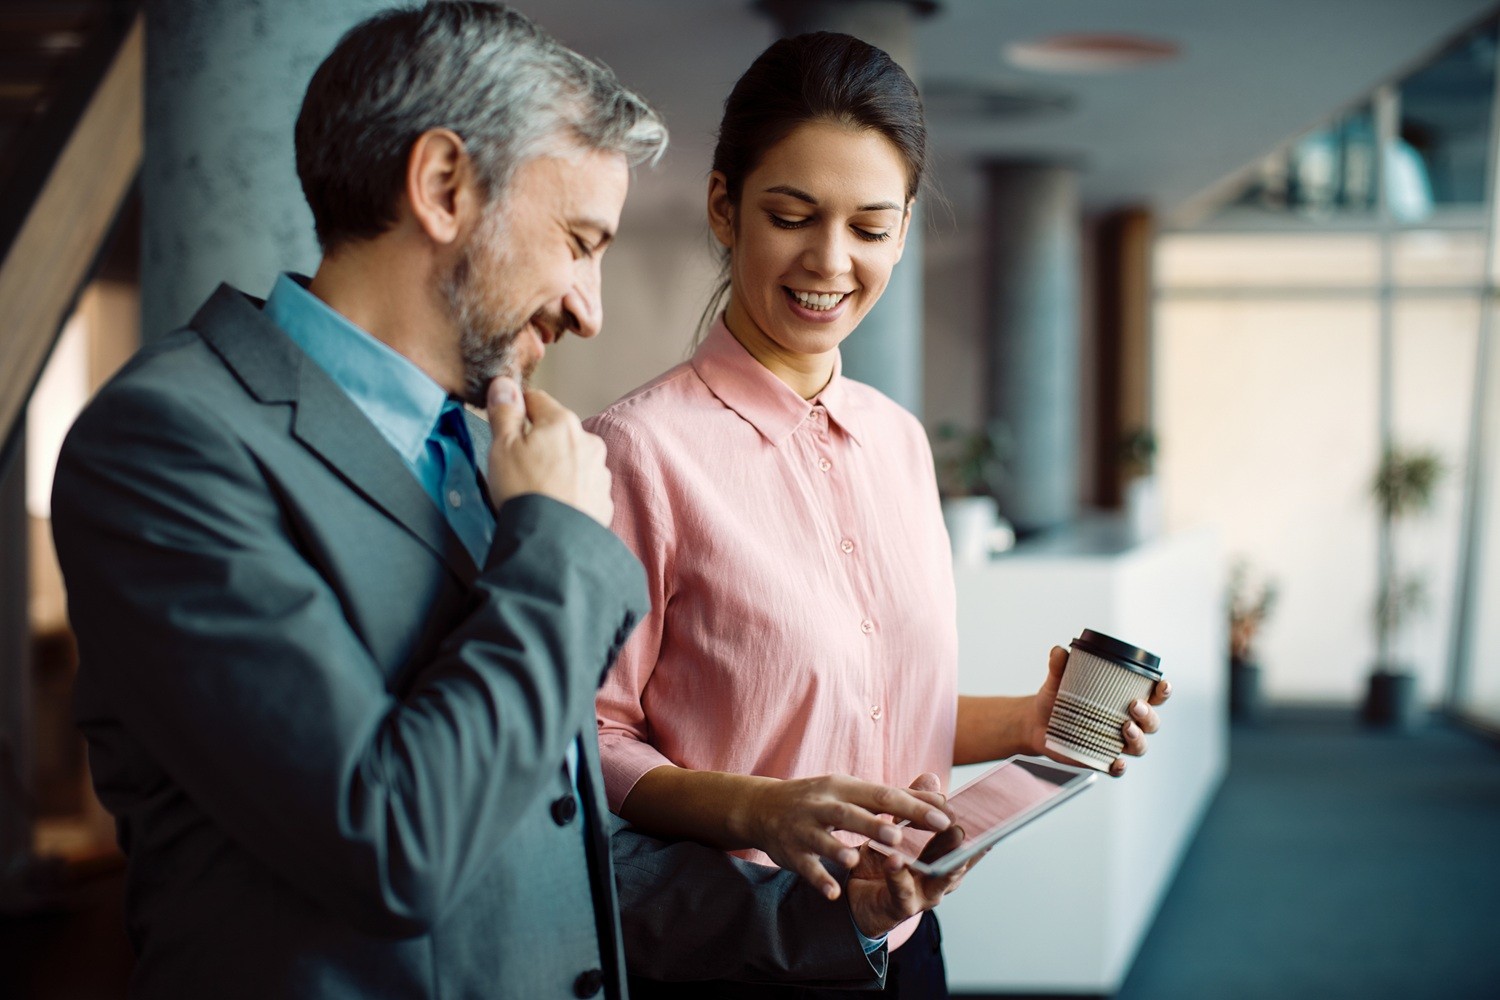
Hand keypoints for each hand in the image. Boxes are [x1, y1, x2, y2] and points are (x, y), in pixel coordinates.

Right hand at [485, 377, 612, 525]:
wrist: (551, 543)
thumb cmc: (524, 492)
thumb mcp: (501, 447)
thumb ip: (504, 412)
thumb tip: (504, 384)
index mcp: (563, 423)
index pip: (537, 399)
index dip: (517, 409)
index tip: (505, 422)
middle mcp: (588, 442)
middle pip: (557, 431)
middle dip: (539, 442)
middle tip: (516, 465)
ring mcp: (599, 472)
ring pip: (572, 459)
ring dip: (556, 466)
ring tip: (535, 490)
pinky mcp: (603, 500)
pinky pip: (582, 486)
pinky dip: (569, 491)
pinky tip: (552, 504)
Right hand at [739, 774, 953, 901]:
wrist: (763, 807)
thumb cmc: (820, 799)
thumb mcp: (851, 790)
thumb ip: (893, 797)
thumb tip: (939, 798)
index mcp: (844, 788)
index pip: (881, 795)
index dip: (911, 807)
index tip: (942, 818)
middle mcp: (823, 806)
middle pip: (850, 815)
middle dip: (874, 825)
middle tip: (900, 836)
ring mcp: (804, 829)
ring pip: (824, 839)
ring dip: (840, 850)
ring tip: (857, 860)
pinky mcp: (791, 852)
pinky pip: (806, 868)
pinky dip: (819, 879)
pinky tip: (834, 893)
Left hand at [845, 773, 983, 938]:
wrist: (853, 899)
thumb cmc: (882, 863)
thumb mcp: (896, 831)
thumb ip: (913, 806)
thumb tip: (931, 777)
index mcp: (944, 860)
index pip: (967, 842)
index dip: (979, 828)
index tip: (990, 810)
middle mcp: (940, 879)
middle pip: (958, 858)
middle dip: (964, 841)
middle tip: (968, 822)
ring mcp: (924, 895)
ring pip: (941, 876)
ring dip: (946, 856)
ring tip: (953, 836)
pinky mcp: (900, 907)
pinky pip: (902, 890)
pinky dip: (899, 874)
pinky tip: (895, 858)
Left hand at [1028, 646, 1171, 775]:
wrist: (1036, 722)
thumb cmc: (1057, 698)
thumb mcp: (1058, 680)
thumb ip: (1060, 665)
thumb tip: (1058, 651)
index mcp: (1124, 700)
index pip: (1152, 696)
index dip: (1162, 692)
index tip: (1162, 685)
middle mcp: (1126, 722)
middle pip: (1151, 723)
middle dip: (1148, 715)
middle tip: (1134, 706)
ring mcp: (1116, 743)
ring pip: (1140, 746)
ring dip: (1138, 738)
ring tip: (1125, 728)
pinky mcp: (1102, 760)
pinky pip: (1118, 768)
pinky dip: (1120, 767)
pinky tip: (1117, 762)